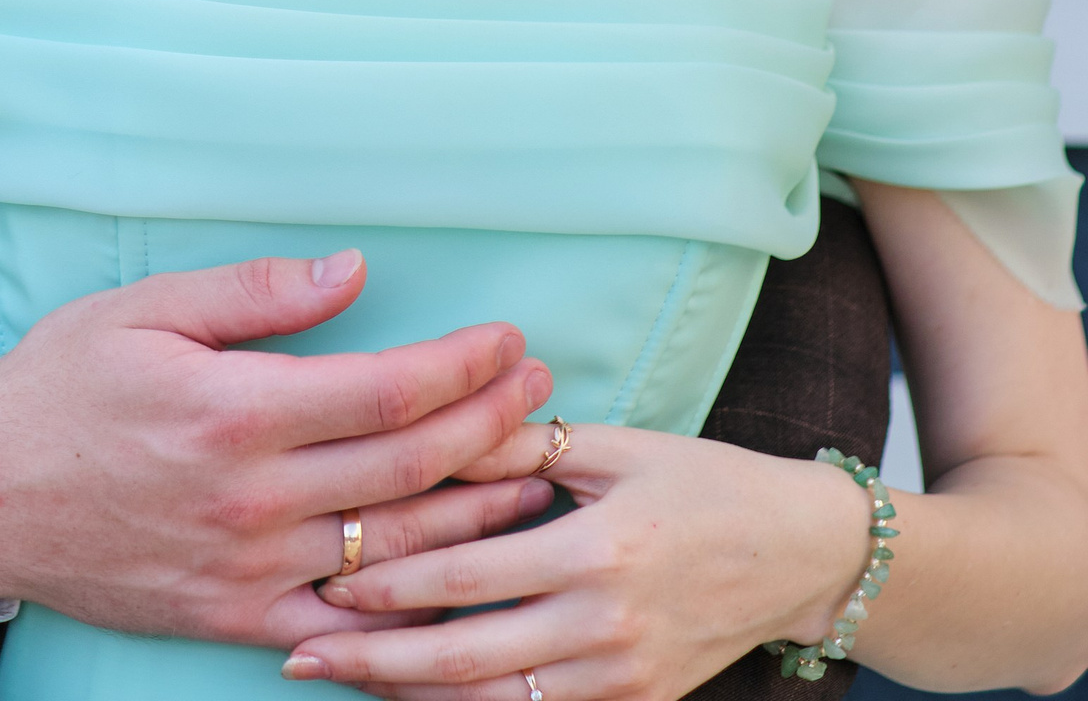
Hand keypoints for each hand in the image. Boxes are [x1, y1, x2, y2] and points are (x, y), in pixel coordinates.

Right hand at [0, 249, 554, 646]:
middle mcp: (252, 498)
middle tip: (540, 387)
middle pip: (409, 468)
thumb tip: (354, 271)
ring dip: (477, 510)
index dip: (462, 365)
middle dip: (490, 422)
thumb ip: (256, 293)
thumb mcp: (145, 309)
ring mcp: (248, 569)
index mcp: (234, 412)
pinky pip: (346, 621)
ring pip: (394, 548)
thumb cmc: (61, 386)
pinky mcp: (236, 616)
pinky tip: (460, 578)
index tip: (508, 338)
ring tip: (533, 470)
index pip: (386, 391)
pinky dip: (411, 605)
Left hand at [281, 420, 872, 693]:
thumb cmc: (702, 482)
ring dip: (413, 696)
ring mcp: (623, 680)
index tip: (326, 577)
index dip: (394, 580)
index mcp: (599, 550)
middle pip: (469, 656)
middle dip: (378, 659)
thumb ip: (524, 445)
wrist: (799, 554)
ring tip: (342, 679)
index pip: (472, 571)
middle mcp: (606, 626)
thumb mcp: (617, 446)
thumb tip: (436, 426)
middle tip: (301, 651)